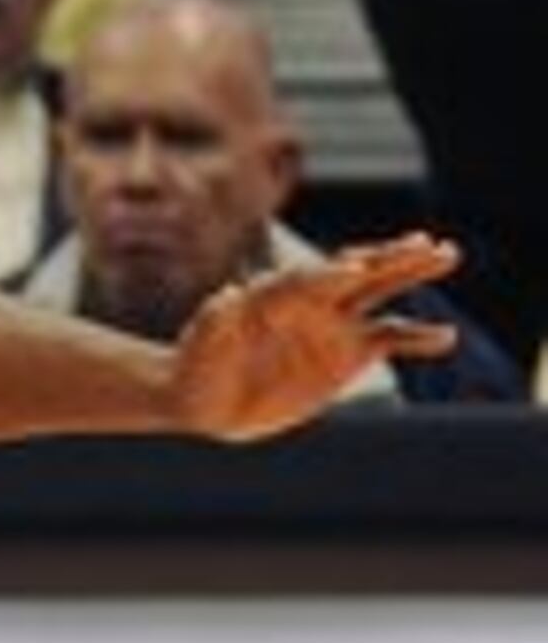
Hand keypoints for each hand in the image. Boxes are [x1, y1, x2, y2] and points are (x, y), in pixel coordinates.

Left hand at [167, 234, 463, 439]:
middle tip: (426, 242)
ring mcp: (333, 325)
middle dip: (389, 256)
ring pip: (380, 293)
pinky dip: (418, 338)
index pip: (306, 280)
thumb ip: (214, 322)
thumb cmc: (196, 368)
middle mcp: (309, 303)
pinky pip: (389, 339)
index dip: (328, 274)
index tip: (355, 269)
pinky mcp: (348, 353)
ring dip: (411, 273)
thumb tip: (228, 295)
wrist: (205, 400)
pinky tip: (446, 338)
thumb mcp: (199, 348)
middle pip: (355, 272)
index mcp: (272, 296)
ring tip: (447, 254)